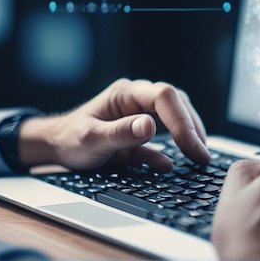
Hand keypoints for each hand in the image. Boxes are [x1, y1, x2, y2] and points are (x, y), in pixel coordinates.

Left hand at [16, 78, 208, 171]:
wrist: (57, 146)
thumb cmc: (70, 138)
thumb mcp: (90, 138)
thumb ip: (119, 133)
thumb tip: (150, 126)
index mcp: (126, 94)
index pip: (164, 97)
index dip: (183, 120)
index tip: (192, 146)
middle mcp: (136, 100)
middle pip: (176, 104)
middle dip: (192, 128)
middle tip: (202, 156)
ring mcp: (140, 116)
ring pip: (175, 118)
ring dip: (188, 136)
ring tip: (199, 157)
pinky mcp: (140, 134)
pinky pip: (162, 140)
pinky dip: (172, 151)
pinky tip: (175, 166)